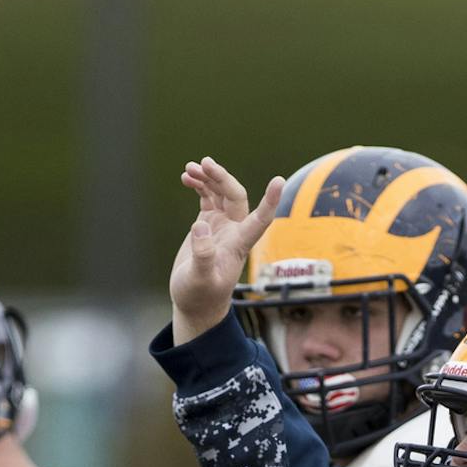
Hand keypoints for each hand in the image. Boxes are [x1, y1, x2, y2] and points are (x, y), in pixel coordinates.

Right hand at [170, 157, 284, 342]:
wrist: (194, 303)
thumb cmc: (200, 296)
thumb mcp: (199, 280)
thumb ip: (202, 255)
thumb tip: (200, 224)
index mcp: (239, 244)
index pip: (261, 219)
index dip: (270, 201)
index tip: (279, 180)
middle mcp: (234, 231)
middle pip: (235, 196)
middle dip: (221, 177)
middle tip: (203, 163)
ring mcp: (221, 226)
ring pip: (220, 193)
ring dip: (208, 178)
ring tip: (189, 168)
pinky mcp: (207, 224)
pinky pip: (208, 197)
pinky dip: (199, 185)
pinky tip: (187, 177)